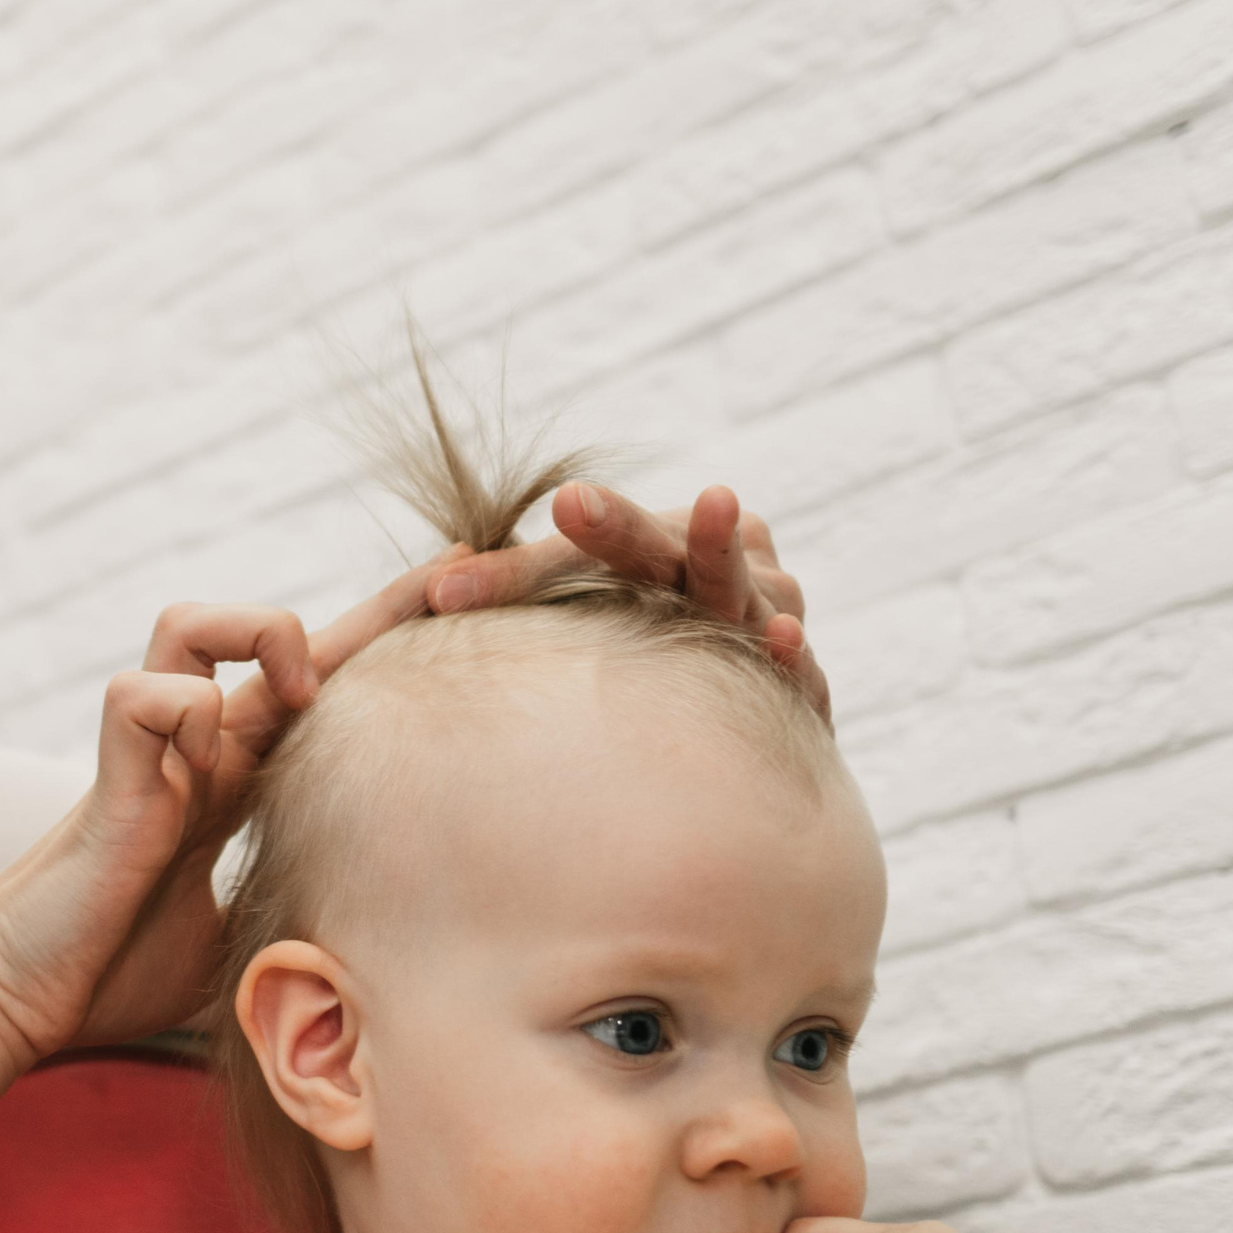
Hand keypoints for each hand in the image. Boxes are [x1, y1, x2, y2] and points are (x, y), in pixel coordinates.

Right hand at [0, 561, 442, 1066]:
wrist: (18, 1002)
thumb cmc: (109, 979)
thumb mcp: (235, 948)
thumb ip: (293, 932)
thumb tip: (372, 980)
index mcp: (225, 787)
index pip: (309, 698)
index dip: (374, 652)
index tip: (450, 608)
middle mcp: (192, 753)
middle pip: (263, 633)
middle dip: (361, 609)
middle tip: (442, 585)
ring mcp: (148, 756)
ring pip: (187, 622)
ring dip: (254, 633)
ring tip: (296, 694)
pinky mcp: (109, 777)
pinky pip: (146, 692)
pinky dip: (185, 709)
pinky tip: (204, 767)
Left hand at [430, 481, 828, 720]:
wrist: (743, 733)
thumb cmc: (639, 659)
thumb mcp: (577, 621)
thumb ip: (519, 595)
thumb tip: (430, 591)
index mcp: (649, 548)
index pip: (567, 555)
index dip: (507, 575)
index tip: (440, 595)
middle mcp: (709, 569)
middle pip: (652, 546)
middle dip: (613, 526)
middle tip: (569, 500)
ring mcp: (764, 614)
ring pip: (730, 585)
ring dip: (720, 548)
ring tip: (716, 501)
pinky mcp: (802, 683)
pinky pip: (794, 671)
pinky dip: (787, 653)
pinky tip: (779, 636)